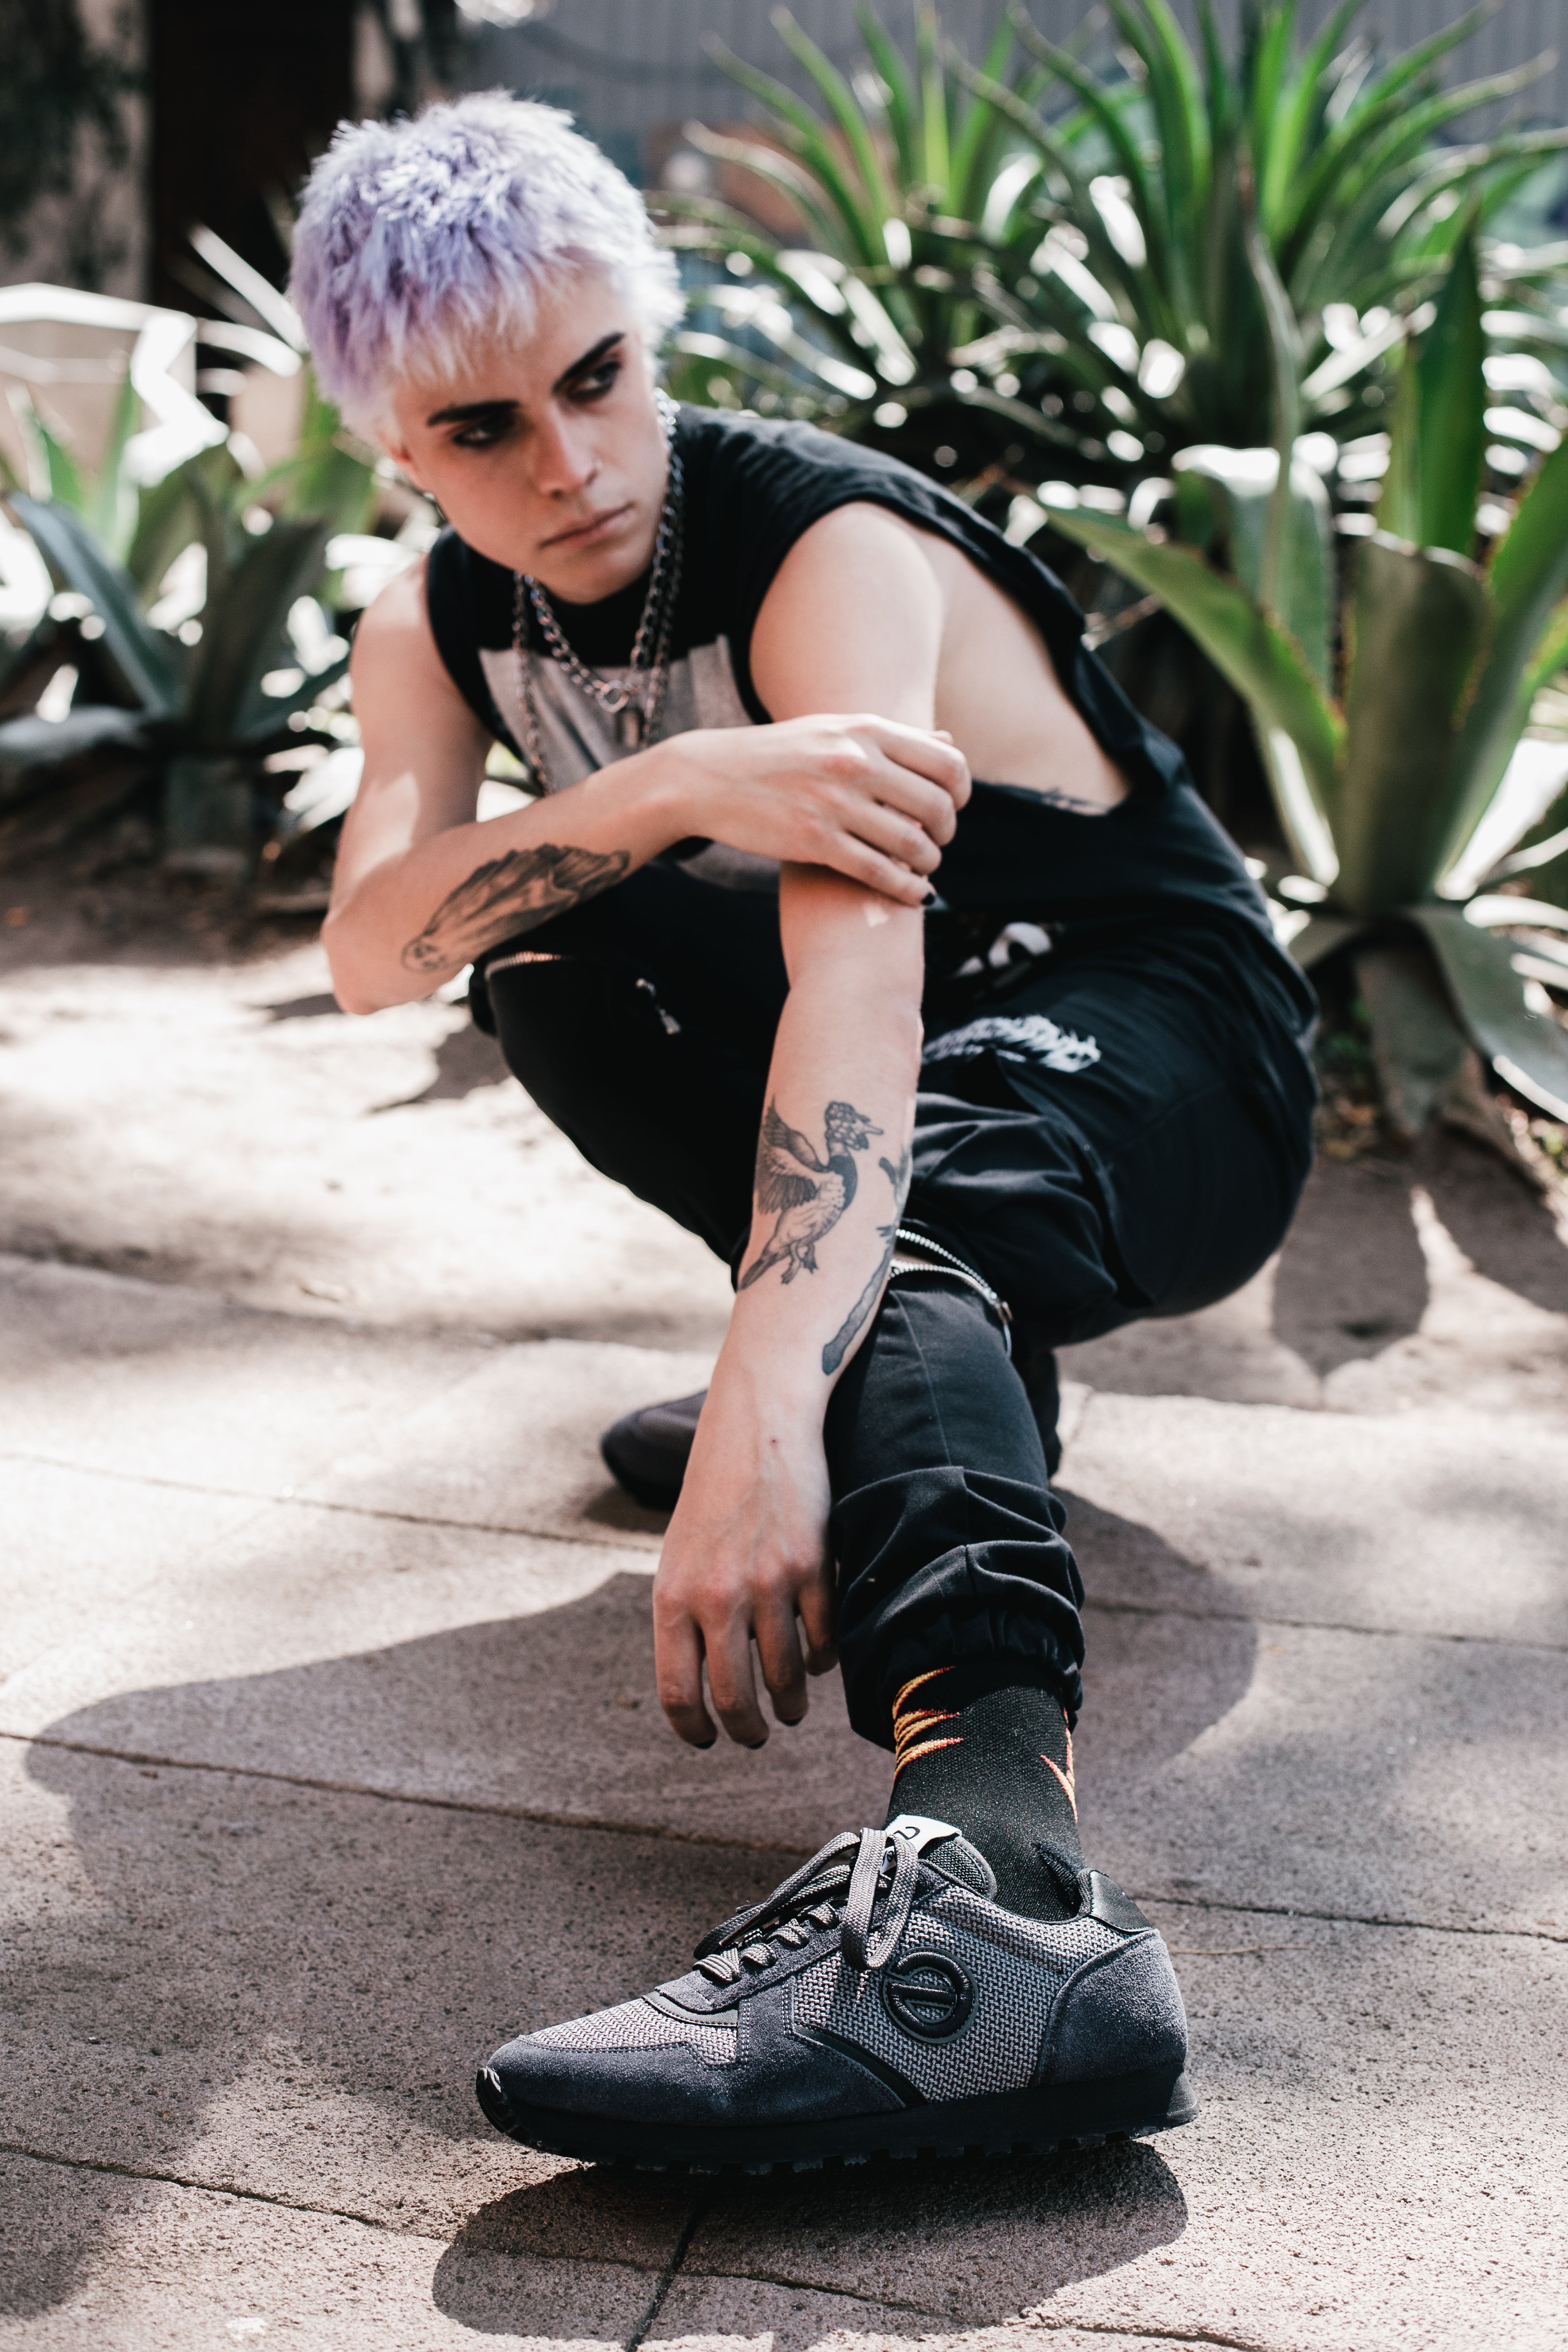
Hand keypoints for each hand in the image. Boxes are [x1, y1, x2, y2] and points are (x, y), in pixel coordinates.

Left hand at [652, 1376, 838, 1747]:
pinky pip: (823, 1642)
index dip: (693, 1729)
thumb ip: (685, 1620)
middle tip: (756, 1735)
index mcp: (672, 1597)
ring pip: (786, 1677)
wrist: (755, 1429)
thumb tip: (703, 1688)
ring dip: (790, 1703)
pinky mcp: (813, 1568)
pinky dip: (822, 1660)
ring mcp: (767, 1583)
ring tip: (791, 1706)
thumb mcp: (678, 1559)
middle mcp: (717, 1596)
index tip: (707, 1741)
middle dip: (748, 1729)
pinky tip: (817, 1659)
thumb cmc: (712, 1499)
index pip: (677, 1691)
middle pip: (734, 1697)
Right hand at [657, 713, 970, 908]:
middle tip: (936, 842)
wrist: (709, 778)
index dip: (960, 793)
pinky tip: (916, 896)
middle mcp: (855, 762)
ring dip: (929, 863)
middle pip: (938, 807)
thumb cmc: (779, 755)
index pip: (947, 763)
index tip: (951, 807)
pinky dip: (907, 889)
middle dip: (946, 832)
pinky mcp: (814, 842)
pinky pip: (880, 873)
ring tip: (923, 867)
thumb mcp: (835, 730)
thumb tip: (948, 740)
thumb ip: (893, 738)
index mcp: (866, 730)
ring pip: (913, 845)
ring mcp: (834, 803)